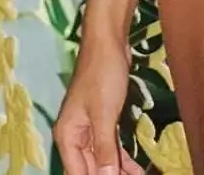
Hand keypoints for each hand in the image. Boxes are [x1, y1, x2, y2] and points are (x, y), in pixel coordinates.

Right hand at [53, 35, 143, 174]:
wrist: (108, 41)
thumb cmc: (102, 74)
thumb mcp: (104, 114)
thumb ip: (105, 148)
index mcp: (68, 136)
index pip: (78, 172)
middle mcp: (75, 135)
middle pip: (90, 167)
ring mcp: (89, 127)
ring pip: (102, 158)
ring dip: (118, 170)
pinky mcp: (104, 118)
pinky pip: (111, 144)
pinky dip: (121, 157)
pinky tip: (135, 168)